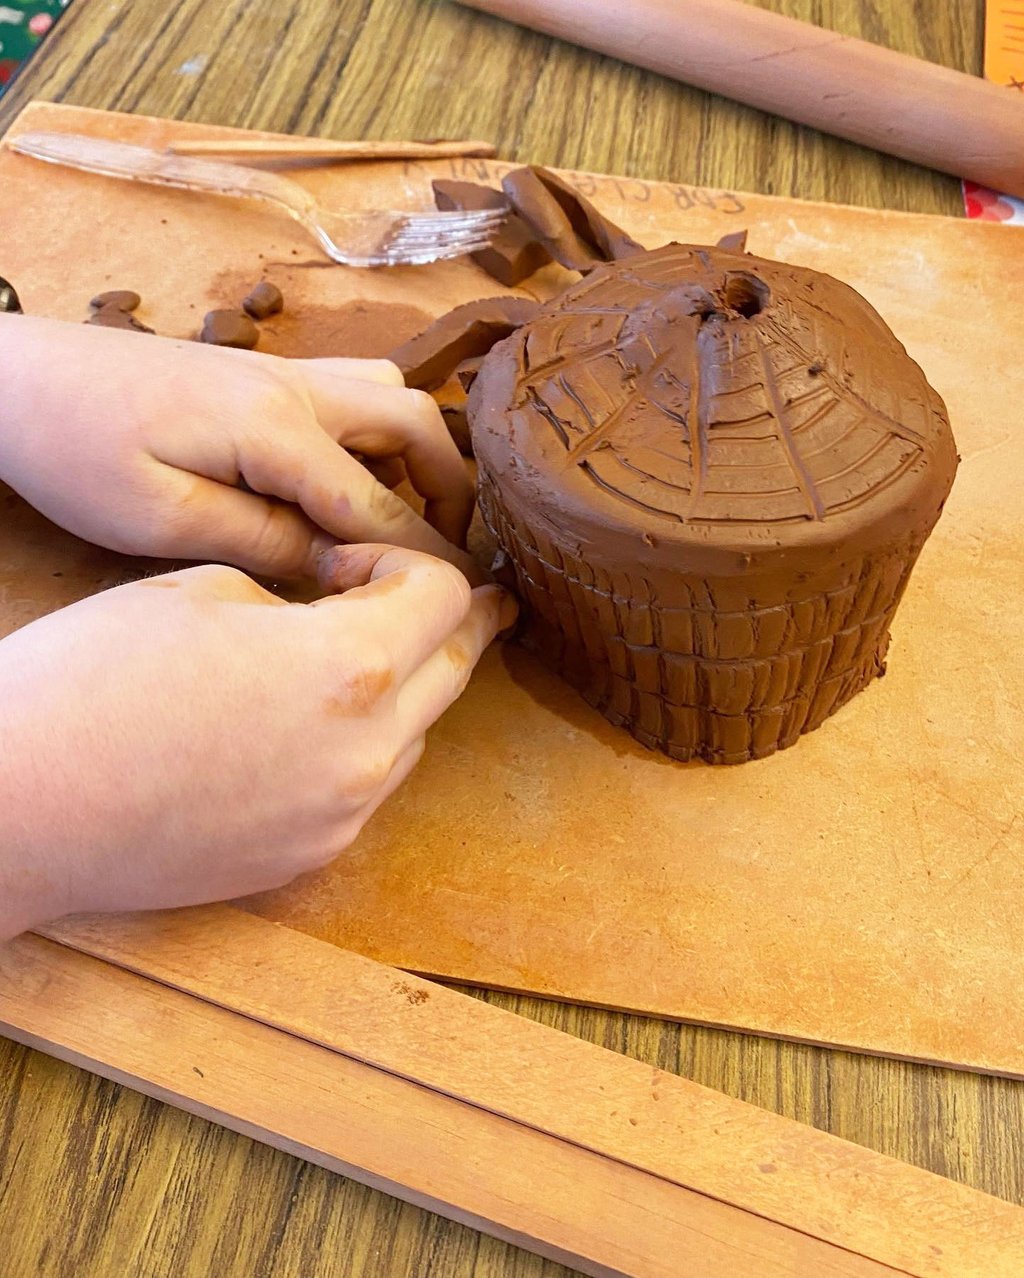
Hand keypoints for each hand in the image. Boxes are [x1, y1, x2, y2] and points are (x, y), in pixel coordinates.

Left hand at [0, 314, 475, 578]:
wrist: (16, 378)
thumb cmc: (73, 451)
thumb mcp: (160, 520)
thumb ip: (261, 541)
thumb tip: (341, 567)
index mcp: (273, 426)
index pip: (379, 501)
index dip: (425, 557)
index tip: (456, 603)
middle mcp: (294, 386)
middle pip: (414, 421)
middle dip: (449, 488)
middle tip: (452, 551)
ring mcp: (279, 372)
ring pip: (390, 395)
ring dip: (418, 453)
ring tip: (410, 519)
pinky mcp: (260, 375)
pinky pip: (352, 393)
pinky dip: (380, 436)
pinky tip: (351, 485)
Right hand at [0, 546, 514, 939]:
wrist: (22, 801)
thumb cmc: (92, 680)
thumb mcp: (206, 592)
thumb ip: (299, 601)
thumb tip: (338, 613)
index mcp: (349, 668)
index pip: (444, 600)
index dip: (412, 564)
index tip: (356, 564)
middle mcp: (366, 751)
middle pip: (453, 669)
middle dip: (451, 623)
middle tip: (456, 599)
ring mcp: (341, 815)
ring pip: (415, 734)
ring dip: (405, 688)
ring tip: (354, 661)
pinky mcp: (308, 856)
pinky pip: (367, 788)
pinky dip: (362, 746)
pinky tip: (309, 726)